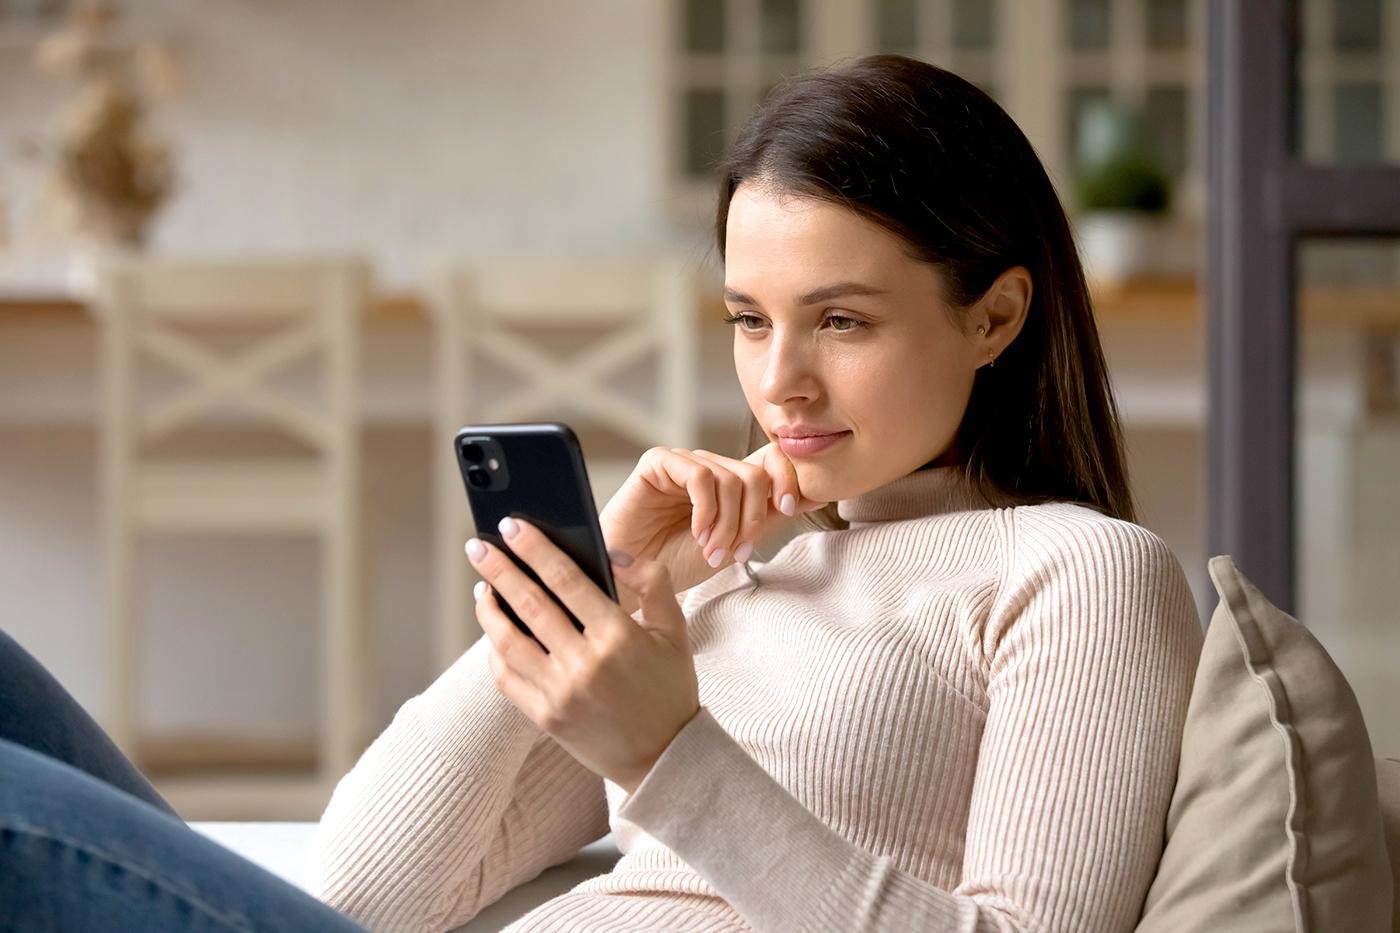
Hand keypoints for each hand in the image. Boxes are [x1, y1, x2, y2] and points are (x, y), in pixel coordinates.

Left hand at [466, 515, 698, 793]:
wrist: (663, 759)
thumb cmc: (670, 690)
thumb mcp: (674, 631)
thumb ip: (652, 583)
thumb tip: (612, 553)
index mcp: (618, 636)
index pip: (566, 580)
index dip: (535, 549)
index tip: (512, 526)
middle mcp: (584, 664)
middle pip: (529, 604)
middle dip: (498, 569)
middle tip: (477, 545)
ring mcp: (560, 693)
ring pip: (508, 641)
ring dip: (489, 609)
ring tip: (482, 586)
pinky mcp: (544, 716)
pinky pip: (506, 677)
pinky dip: (495, 650)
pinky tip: (495, 630)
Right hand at [598, 443, 826, 613]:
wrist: (632, 580)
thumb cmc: (676, 563)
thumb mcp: (735, 542)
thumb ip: (768, 516)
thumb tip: (818, 494)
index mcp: (730, 482)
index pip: (773, 460)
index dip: (788, 479)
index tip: (788, 510)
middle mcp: (710, 467)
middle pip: (755, 474)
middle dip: (751, 519)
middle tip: (735, 552)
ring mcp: (684, 463)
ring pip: (730, 478)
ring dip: (727, 523)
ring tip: (711, 551)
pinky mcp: (657, 464)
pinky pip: (700, 476)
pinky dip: (706, 510)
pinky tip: (697, 533)